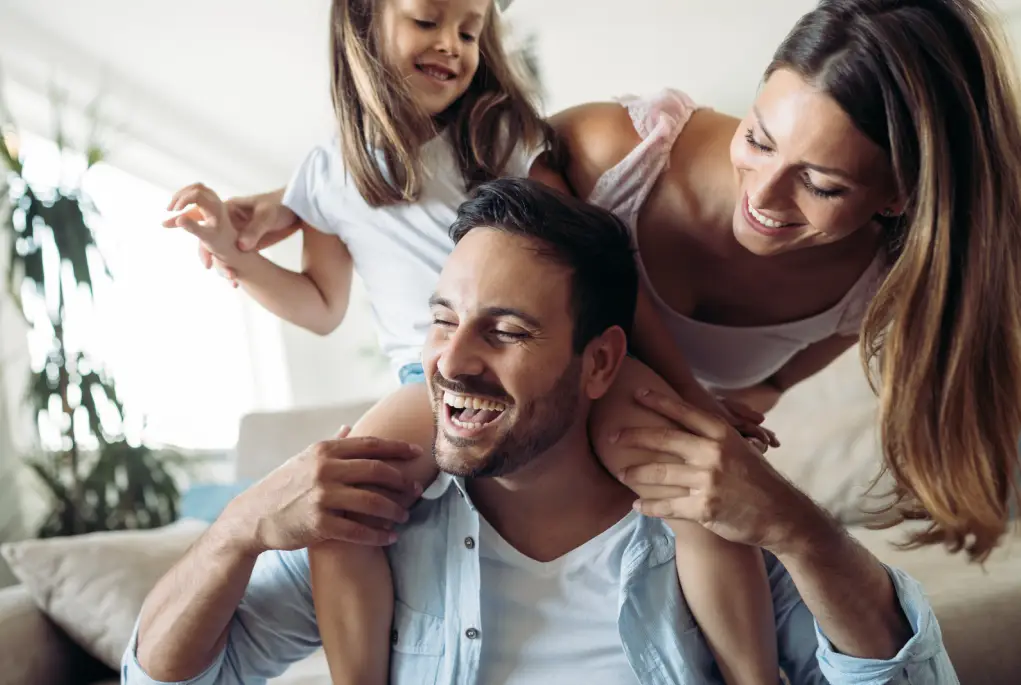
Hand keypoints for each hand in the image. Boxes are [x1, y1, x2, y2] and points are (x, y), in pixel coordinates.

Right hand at [164, 183, 241, 266]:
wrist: (236, 248)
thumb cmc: (222, 245)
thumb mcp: (207, 238)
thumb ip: (193, 228)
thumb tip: (178, 219)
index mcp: (216, 207)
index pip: (196, 193)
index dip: (182, 200)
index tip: (174, 213)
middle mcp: (217, 201)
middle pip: (196, 187)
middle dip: (180, 196)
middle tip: (169, 210)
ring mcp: (215, 203)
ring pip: (196, 190)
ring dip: (182, 196)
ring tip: (171, 210)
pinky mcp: (212, 206)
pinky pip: (198, 197)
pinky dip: (186, 201)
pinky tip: (178, 213)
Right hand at [196, 190, 299, 283]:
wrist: (297, 207)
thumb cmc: (281, 204)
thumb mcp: (267, 215)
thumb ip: (254, 230)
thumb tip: (240, 247)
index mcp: (227, 210)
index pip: (207, 228)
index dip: (204, 245)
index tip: (208, 262)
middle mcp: (228, 223)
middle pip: (212, 244)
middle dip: (215, 260)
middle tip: (227, 274)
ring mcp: (237, 234)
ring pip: (223, 253)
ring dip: (225, 267)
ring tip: (234, 281)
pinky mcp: (247, 243)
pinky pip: (237, 258)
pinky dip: (237, 268)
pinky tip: (240, 281)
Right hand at [225, 426, 423, 555]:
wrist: (254, 516)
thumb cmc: (284, 486)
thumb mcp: (304, 459)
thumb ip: (331, 445)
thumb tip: (349, 428)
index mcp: (324, 451)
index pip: (370, 445)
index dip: (397, 448)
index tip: (418, 452)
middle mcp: (325, 470)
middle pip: (377, 471)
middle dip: (401, 481)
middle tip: (416, 490)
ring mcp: (322, 497)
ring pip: (372, 502)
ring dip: (394, 511)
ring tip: (405, 516)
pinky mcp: (319, 524)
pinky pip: (358, 531)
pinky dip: (378, 535)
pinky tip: (390, 537)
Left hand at [615, 389, 813, 552]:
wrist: (782, 515)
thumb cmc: (758, 480)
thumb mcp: (741, 449)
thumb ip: (713, 437)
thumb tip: (686, 423)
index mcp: (722, 434)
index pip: (684, 412)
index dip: (658, 400)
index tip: (636, 393)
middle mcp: (713, 453)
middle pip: (663, 439)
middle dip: (633, 436)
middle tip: (611, 436)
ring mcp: (708, 481)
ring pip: (659, 473)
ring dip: (635, 474)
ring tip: (620, 473)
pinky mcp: (704, 508)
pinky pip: (667, 505)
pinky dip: (649, 507)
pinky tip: (637, 506)